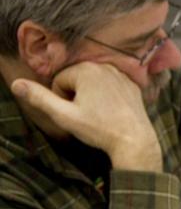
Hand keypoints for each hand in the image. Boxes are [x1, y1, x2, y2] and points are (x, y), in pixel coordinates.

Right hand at [11, 63, 161, 170]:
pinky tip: (112, 113)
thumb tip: (17, 84)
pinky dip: (108, 98)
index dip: (61, 99)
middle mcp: (105, 67)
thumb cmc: (99, 129)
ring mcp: (122, 75)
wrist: (135, 141)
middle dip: (76, 96)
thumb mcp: (64, 115)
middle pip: (77, 80)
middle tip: (87, 115)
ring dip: (92, 97)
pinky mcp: (133, 86)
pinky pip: (111, 88)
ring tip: (100, 115)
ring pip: (94, 84)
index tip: (73, 113)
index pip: (59, 80)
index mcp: (86, 70)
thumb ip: (40, 98)